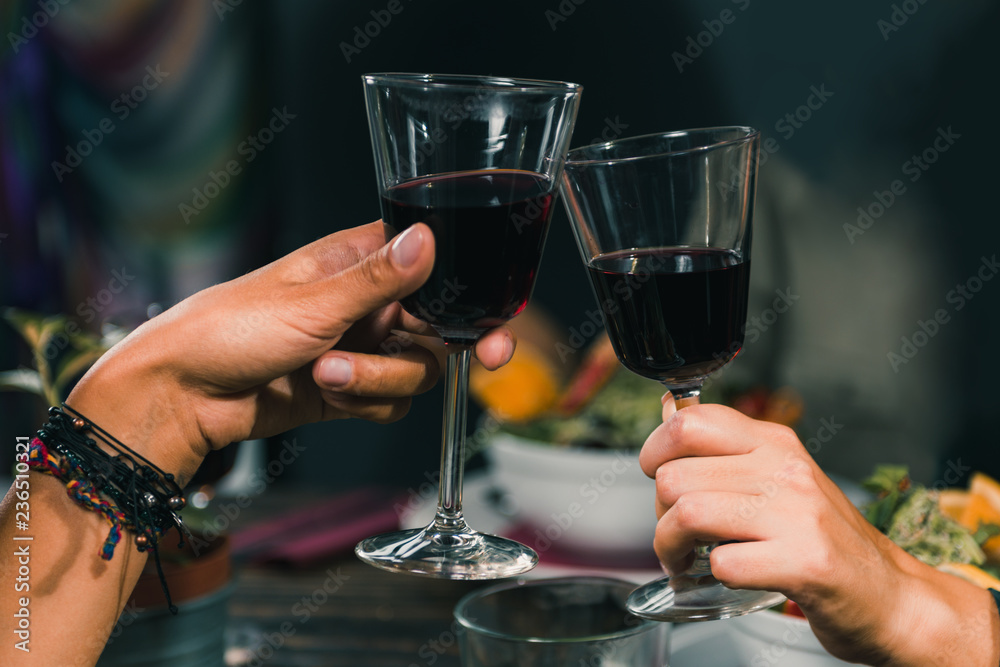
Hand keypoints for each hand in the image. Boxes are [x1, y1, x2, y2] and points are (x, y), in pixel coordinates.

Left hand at [66, 221, 514, 481]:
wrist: (184, 396)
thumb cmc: (231, 330)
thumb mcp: (312, 302)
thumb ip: (380, 278)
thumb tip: (429, 237)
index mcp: (361, 262)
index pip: (437, 270)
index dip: (473, 299)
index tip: (495, 330)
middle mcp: (368, 303)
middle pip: (439, 329)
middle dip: (432, 350)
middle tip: (481, 360)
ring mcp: (361, 347)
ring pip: (417, 370)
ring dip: (380, 379)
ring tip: (328, 374)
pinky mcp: (350, 388)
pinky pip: (391, 402)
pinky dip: (368, 403)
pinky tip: (328, 394)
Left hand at [639, 394, 998, 665]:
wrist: (890, 594)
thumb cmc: (824, 538)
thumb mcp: (775, 477)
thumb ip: (722, 448)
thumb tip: (669, 408)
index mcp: (775, 443)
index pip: (691, 421)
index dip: (655, 450)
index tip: (656, 475)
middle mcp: (786, 471)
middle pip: (676, 476)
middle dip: (659, 514)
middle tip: (676, 535)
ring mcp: (797, 515)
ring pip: (689, 514)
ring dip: (672, 547)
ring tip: (683, 560)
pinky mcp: (805, 562)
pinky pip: (723, 563)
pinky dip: (711, 577)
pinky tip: (725, 578)